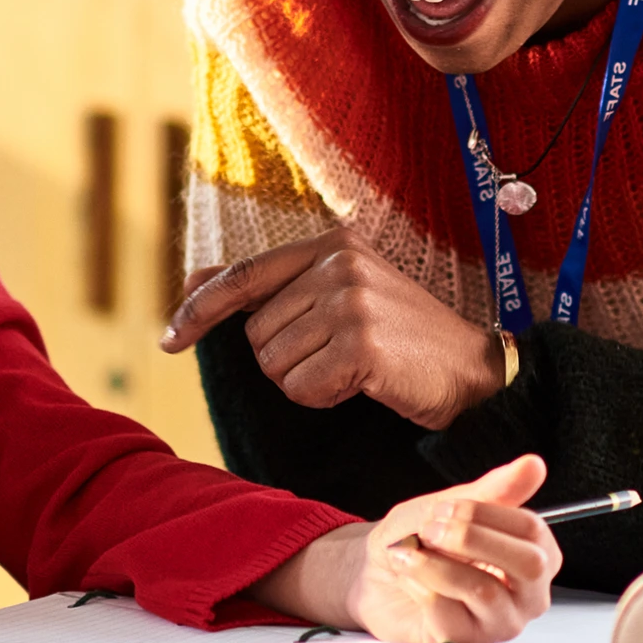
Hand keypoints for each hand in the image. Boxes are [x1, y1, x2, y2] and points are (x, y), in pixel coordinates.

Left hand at [160, 229, 505, 429]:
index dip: (199, 309)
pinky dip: (325, 398)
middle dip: (286, 360)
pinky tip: (364, 384)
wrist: (474, 371)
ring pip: (275, 365)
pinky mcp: (362, 342)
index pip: (243, 276)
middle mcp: (339, 263)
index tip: (168, 340)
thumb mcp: (339, 295)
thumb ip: (272, 286)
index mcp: (331, 244)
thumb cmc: (402, 338)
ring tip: (354, 369)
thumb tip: (194, 280)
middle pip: (257, 335)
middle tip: (340, 358)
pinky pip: (302, 390)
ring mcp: (351, 300)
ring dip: (307, 381)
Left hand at [253, 455, 561, 642]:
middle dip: (472, 538)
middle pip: (529, 565)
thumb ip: (496, 489)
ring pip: (484, 590)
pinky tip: (410, 580)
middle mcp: (527, 592)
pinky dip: (420, 587)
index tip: (448, 507)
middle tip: (432, 528)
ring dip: (437, 564)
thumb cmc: (421, 537)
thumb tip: (533, 465)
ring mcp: (500, 621)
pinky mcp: (466, 642)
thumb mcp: (454, 505)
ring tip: (410, 552)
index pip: (533, 530)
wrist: (375, 569)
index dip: (485, 513)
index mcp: (533, 554)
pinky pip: (450, 614)